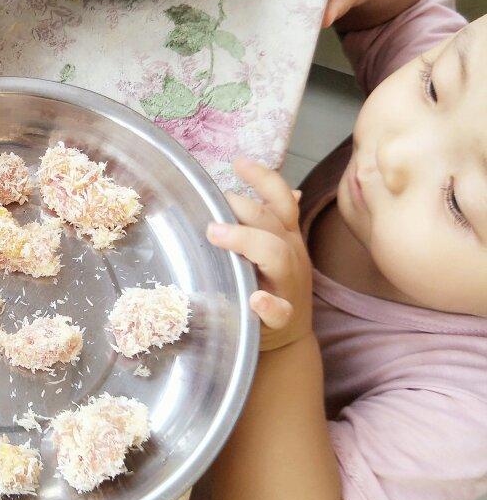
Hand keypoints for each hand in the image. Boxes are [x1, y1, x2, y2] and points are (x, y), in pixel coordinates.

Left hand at [207, 159, 313, 351]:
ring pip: (277, 256)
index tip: (237, 162)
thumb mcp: (277, 247)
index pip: (280, 199)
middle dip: (242, 209)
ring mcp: (288, 285)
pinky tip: (255, 299)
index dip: (262, 178)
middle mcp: (291, 254)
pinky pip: (279, 310)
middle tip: (209, 208)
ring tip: (214, 233)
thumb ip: (270, 219)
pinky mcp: (283, 317)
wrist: (288, 337)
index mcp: (287, 235)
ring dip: (246, 242)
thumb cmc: (272, 283)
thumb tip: (275, 184)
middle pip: (271, 222)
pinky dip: (268, 305)